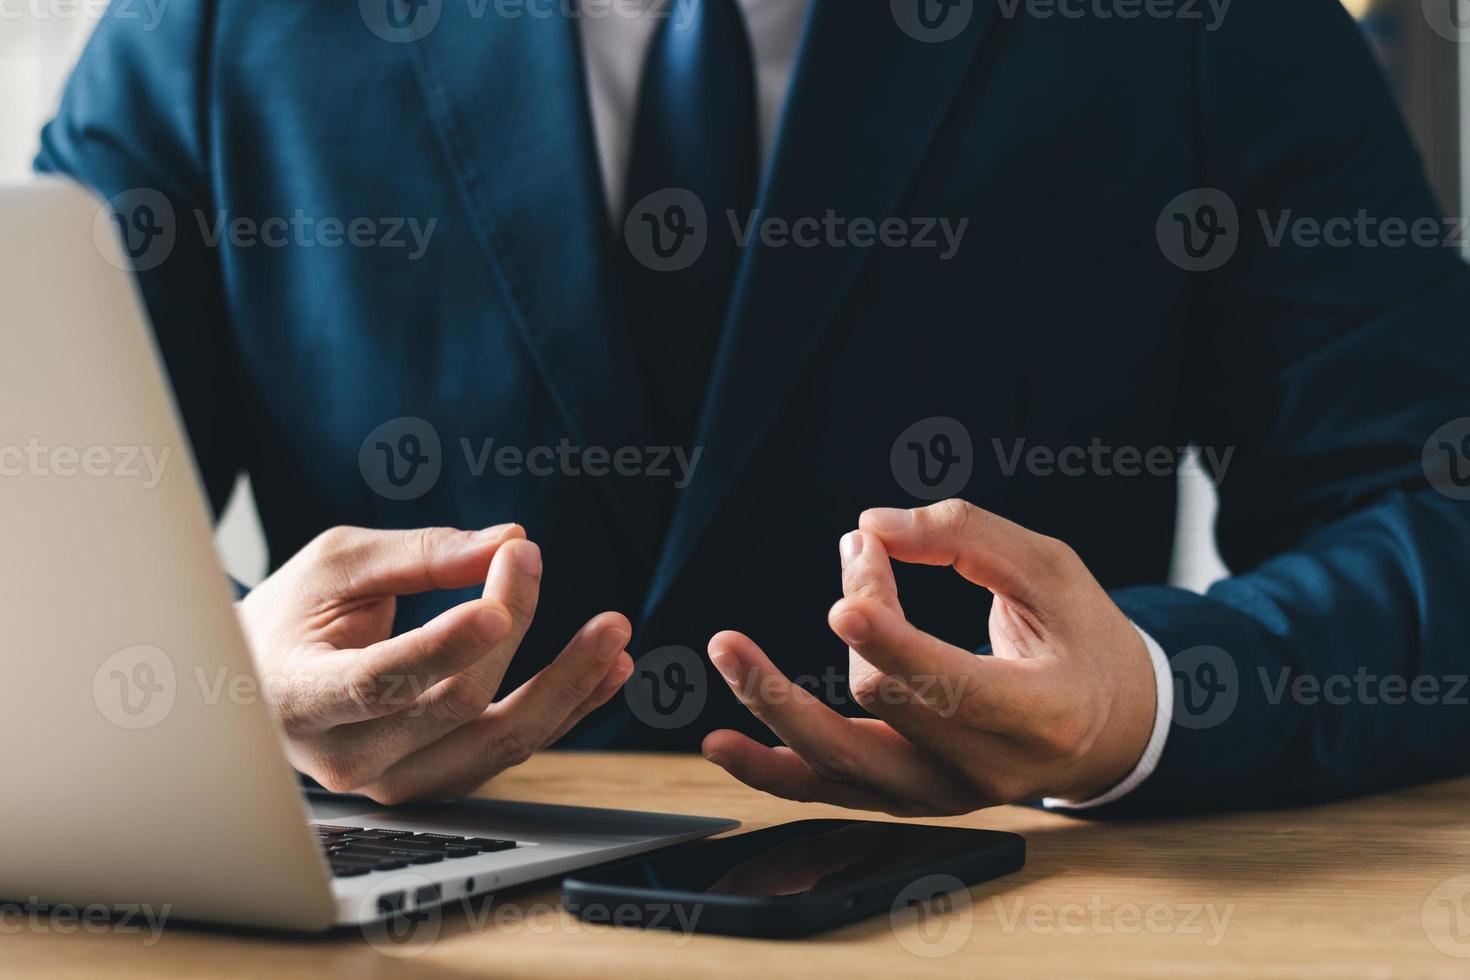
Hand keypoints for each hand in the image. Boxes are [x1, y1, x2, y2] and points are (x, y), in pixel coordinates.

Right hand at [237, 524, 633, 802]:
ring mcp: (396, 781)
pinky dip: (566, 708)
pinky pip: (512, 749)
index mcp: (304, 698)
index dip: (445, 647)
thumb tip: (509, 541)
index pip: (382, 682)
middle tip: (534, 559)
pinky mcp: (437, 782)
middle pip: (456, 707)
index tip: (497, 605)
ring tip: (614, 635)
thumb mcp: (337, 565)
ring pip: (498, 743)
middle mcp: (349, 757)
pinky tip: (607, 671)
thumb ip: (421, 554)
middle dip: (515, 630)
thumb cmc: (294, 615)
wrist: (261, 687)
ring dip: (567, 687)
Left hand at [701, 500, 1156, 814]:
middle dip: (857, 619)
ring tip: (724, 650)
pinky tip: (722, 742)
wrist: (1111, 729)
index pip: (948, 687)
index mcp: (1040, 714)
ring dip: (773, 704)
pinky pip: (829, 791)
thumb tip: (872, 525)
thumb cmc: (1085, 639)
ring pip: (838, 764)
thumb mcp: (1054, 570)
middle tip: (856, 550)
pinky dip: (771, 768)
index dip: (890, 642)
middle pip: (882, 707)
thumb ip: (969, 537)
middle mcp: (987, 769)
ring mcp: (943, 795)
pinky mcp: (909, 799)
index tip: (847, 597)